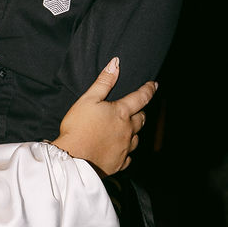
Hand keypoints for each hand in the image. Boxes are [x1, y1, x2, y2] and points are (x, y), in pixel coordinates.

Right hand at [53, 59, 156, 175]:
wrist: (73, 158)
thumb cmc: (78, 127)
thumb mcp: (88, 99)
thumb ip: (103, 82)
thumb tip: (115, 63)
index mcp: (121, 113)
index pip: (141, 97)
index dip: (149, 89)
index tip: (154, 85)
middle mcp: (127, 130)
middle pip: (142, 119)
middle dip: (141, 112)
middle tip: (139, 109)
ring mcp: (125, 148)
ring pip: (137, 138)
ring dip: (134, 132)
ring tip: (128, 129)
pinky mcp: (119, 163)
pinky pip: (128, 157)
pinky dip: (126, 151)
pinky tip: (120, 150)